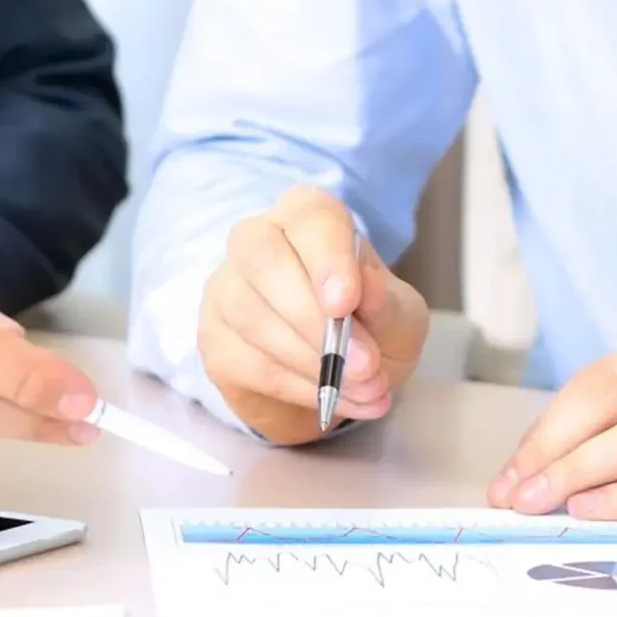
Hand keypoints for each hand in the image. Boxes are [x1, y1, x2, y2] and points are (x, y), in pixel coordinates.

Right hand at [199, 185, 429, 444]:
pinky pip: (249, 363)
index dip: (327, 259)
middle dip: (312, 316)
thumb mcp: (400, 318)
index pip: (309, 218)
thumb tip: (366, 290)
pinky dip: (299, 388)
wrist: (339, 377)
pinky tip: (334, 400)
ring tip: (365, 388)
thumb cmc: (371, 328)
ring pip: (252, 316)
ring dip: (313, 362)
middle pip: (263, 257)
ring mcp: (227, 289)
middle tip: (364, 363)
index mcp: (308, 217)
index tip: (346, 303)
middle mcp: (257, 240)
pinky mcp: (216, 340)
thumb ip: (387, 304)